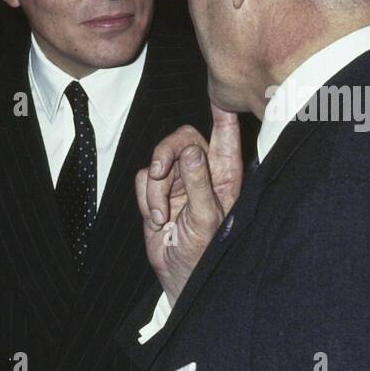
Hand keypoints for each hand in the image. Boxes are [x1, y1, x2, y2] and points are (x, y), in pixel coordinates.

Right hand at [135, 106, 242, 303]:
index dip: (223, 113)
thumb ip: (198, 184)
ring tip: (163, 217)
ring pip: (158, 159)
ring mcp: (178, 181)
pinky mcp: (157, 192)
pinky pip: (143, 178)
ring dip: (155, 190)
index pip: (226, 135)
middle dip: (167, 152)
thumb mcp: (205, 219)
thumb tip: (190, 151)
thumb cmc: (203, 253)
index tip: (221, 96)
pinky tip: (158, 220)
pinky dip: (146, 199)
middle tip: (158, 172)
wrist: (177, 275)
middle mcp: (203, 172)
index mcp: (225, 175)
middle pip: (183, 138)